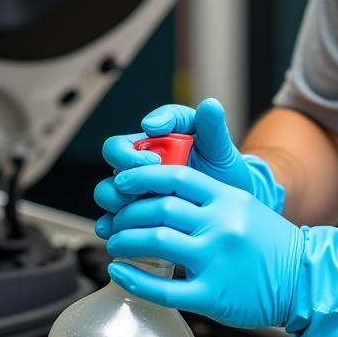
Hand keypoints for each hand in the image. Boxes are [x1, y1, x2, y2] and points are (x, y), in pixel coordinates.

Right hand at [95, 98, 283, 216]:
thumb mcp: (220, 147)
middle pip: (112, 165)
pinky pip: (113, 221)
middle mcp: (139, 164)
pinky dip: (112, 227)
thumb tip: (209, 105)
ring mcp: (136, 190)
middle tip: (144, 185)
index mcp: (153, 142)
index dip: (132, 152)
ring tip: (137, 210)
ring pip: (108, 192)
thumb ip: (213, 126)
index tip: (154, 161)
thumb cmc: (220, 168)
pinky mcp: (137, 216)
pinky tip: (120, 232)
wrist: (229, 200)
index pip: (125, 141)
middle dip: (124, 174)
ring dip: (116, 200)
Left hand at [99, 165, 337, 336]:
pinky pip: (164, 288)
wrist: (304, 280)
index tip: (122, 182)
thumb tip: (161, 193)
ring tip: (116, 243)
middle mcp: (221, 225)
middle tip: (115, 221)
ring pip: (156, 243)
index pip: (175, 177)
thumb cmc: (271, 245)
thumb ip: (209, 198)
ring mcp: (216, 260)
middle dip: (128, 214)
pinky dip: (135, 280)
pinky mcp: (212, 294)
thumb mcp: (244, 207)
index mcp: (228, 199)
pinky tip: (121, 273)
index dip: (142, 177)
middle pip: (160, 208)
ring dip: (126, 241)